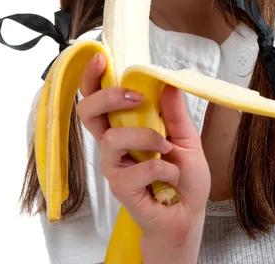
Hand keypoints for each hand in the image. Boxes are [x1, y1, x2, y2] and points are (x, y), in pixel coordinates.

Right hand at [77, 53, 210, 247]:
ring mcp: (113, 166)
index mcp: (124, 126)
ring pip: (114, 138)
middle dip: (109, 97)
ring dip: (148, 139)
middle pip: (87, 112)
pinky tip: (171, 179)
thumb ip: (174, 113)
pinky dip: (164, 170)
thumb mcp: (186, 138)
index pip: (98, 98)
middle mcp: (112, 144)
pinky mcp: (120, 188)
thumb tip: (168, 83)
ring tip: (167, 150)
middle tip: (137, 98)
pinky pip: (139, 168)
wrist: (187, 215)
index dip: (92, 78)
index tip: (101, 59)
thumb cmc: (183, 177)